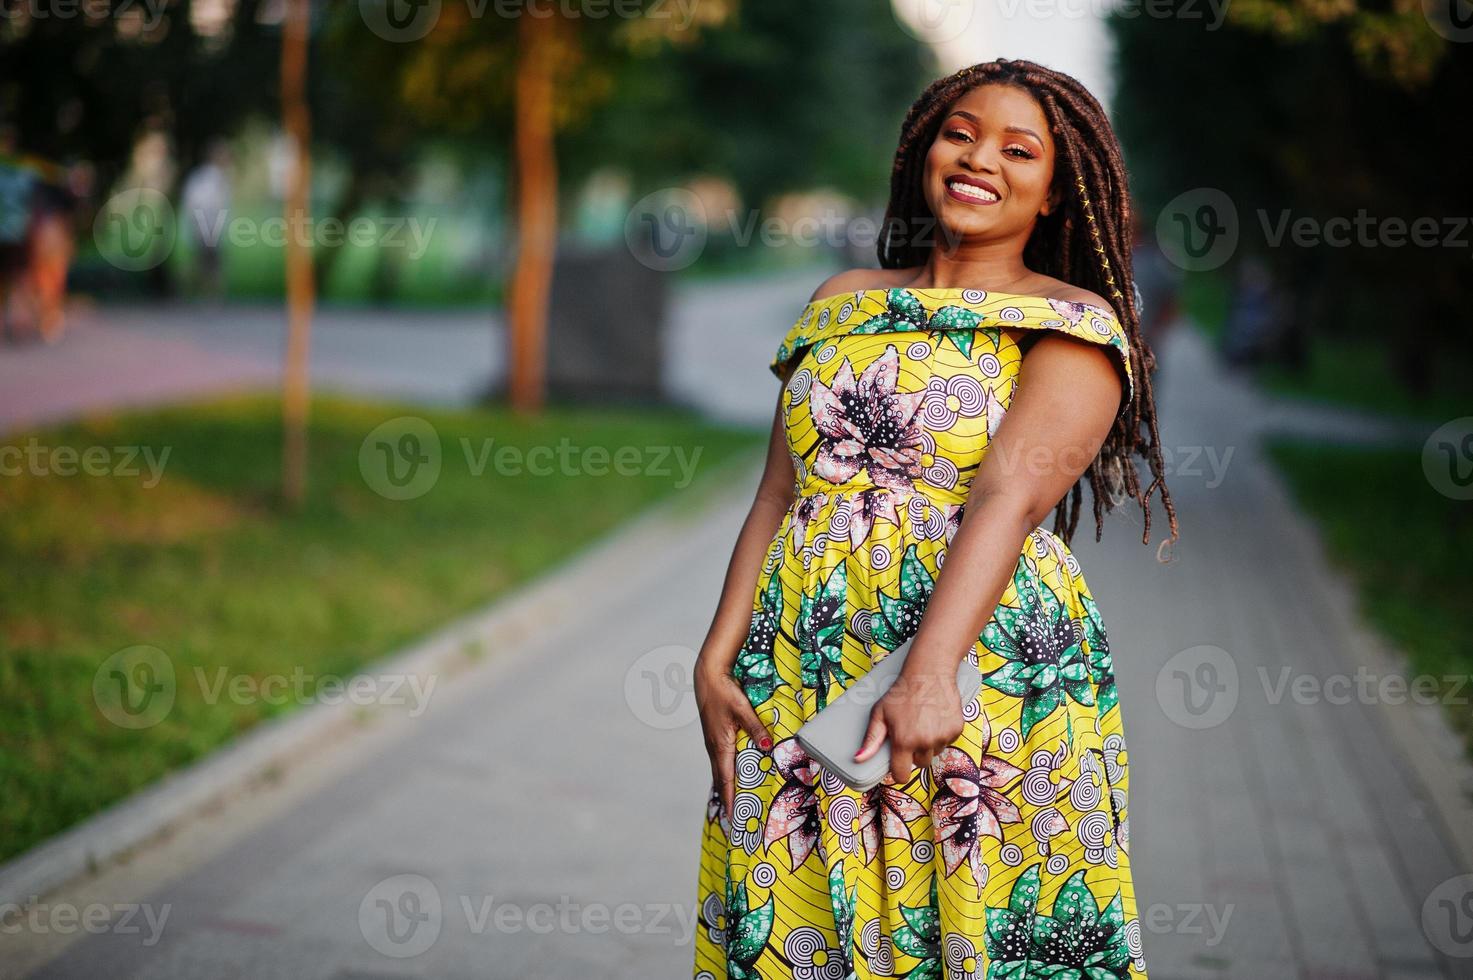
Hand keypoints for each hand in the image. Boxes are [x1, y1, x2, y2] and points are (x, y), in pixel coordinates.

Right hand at [694, 661, 772, 819]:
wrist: (707, 676)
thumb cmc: (723, 692)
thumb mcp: (742, 710)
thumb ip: (756, 729)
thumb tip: (768, 746)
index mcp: (720, 745)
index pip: (726, 779)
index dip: (730, 799)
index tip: (732, 817)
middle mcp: (714, 747)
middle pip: (721, 779)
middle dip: (728, 798)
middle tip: (735, 817)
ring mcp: (713, 741)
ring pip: (720, 770)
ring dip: (726, 786)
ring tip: (734, 801)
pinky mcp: (714, 735)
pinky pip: (720, 760)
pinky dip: (725, 772)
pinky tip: (731, 773)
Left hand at [853, 665, 963, 785]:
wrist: (929, 672)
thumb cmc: (901, 692)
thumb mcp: (880, 713)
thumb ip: (871, 739)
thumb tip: (859, 759)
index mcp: (904, 741)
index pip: (902, 775)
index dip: (898, 772)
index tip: (898, 765)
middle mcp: (925, 742)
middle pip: (920, 764)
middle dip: (915, 753)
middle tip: (911, 733)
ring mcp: (943, 736)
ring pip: (935, 752)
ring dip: (929, 744)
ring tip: (923, 722)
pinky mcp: (957, 729)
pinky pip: (948, 741)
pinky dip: (942, 734)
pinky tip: (935, 718)